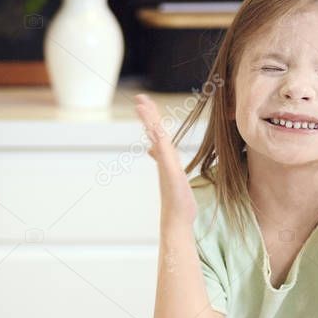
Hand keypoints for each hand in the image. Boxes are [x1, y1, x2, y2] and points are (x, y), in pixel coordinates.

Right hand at [135, 94, 196, 225]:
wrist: (177, 220)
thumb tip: (152, 148)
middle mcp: (164, 159)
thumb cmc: (178, 202)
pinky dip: (157, 138)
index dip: (151, 117)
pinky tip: (154, 130)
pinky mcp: (169, 171)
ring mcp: (166, 164)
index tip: (143, 103)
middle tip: (139, 97)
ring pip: (157, 137)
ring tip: (142, 106)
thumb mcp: (174, 176)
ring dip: (150, 121)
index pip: (158, 132)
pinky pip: (162, 149)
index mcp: (167, 158)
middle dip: (148, 113)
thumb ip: (164, 161)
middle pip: (155, 130)